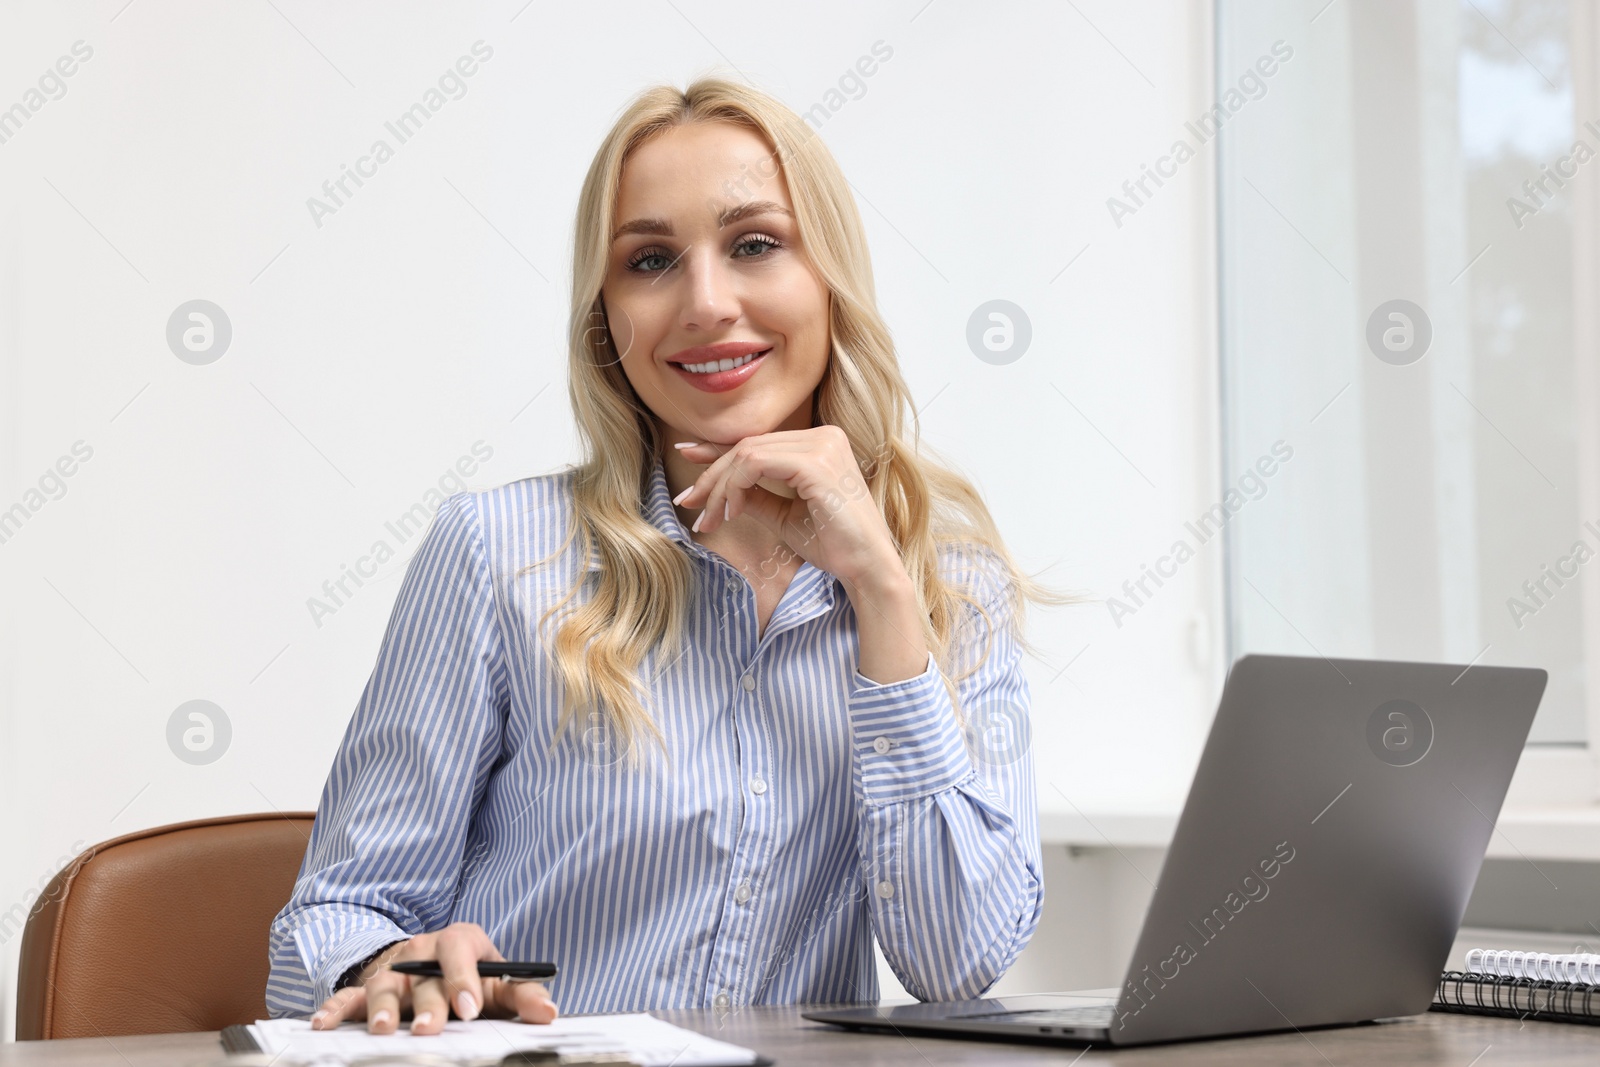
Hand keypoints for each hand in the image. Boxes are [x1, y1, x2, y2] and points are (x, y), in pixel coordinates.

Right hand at [310, 922, 556, 1034]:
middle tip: (430, 1030)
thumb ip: (524, 995)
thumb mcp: (499, 983)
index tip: (469, 1009)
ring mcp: (392, 970)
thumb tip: (550, 1014)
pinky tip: (322, 1026)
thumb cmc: (471, 977)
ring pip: (385, 985)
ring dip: (382, 1008)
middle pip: (423, 975)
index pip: (460, 950)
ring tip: (384, 1032)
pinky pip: (348, 996)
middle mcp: (422, 952)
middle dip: (427, 1004)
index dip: (464, 978)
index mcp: (458, 942)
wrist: (434, 965)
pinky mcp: (367, 988)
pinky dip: (335, 1009)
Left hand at [672, 426, 899, 588]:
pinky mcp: (816, 463)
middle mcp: (824, 435)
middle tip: (692, 506)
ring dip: (721, 487)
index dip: (717, 451)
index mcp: (820, 443)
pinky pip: (755, 464)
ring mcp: (822, 446)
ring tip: (711, 519)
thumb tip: (718, 486)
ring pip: (746, 453)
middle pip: (747, 445)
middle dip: (712, 476)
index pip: (757, 441)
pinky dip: (735, 488)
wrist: (867, 568)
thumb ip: (754, 495)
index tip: (686, 457)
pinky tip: (732, 514)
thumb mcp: (784, 515)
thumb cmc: (833, 544)